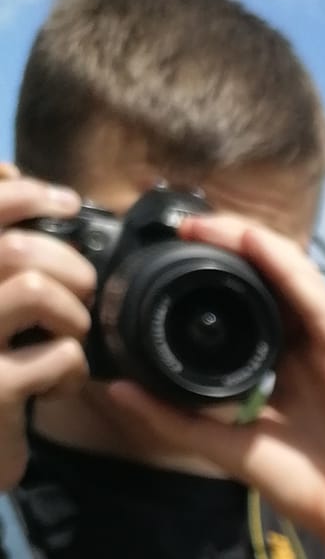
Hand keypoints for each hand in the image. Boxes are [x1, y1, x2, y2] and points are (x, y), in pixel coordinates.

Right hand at [0, 165, 94, 489]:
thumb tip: (8, 173)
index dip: (23, 194)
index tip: (66, 202)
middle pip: (13, 248)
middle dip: (69, 266)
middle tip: (82, 294)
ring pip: (35, 289)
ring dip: (73, 314)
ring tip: (67, 338)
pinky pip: (60, 355)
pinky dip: (74, 369)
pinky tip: (56, 385)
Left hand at [102, 212, 324, 558]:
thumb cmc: (310, 488)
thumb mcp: (230, 448)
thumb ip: (177, 420)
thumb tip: (119, 391)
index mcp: (286, 364)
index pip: (251, 302)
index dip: (216, 271)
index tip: (172, 252)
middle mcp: (311, 348)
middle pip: (271, 279)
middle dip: (229, 244)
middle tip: (183, 225)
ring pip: (293, 278)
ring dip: (251, 243)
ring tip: (208, 224)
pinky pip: (317, 302)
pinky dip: (287, 269)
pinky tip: (257, 244)